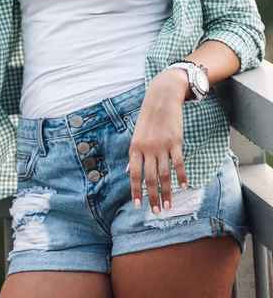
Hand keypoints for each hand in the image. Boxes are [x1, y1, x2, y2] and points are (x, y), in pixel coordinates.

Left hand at [127, 69, 189, 213]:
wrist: (161, 99)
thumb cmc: (148, 119)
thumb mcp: (136, 135)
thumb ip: (134, 156)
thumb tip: (129, 173)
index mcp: (135, 148)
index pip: (134, 174)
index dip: (136, 191)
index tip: (138, 205)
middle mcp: (147, 149)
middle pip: (150, 178)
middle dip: (153, 197)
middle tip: (156, 212)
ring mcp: (162, 146)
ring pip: (164, 174)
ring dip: (167, 192)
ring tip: (169, 206)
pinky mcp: (176, 142)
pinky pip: (178, 163)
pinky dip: (181, 176)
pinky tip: (183, 187)